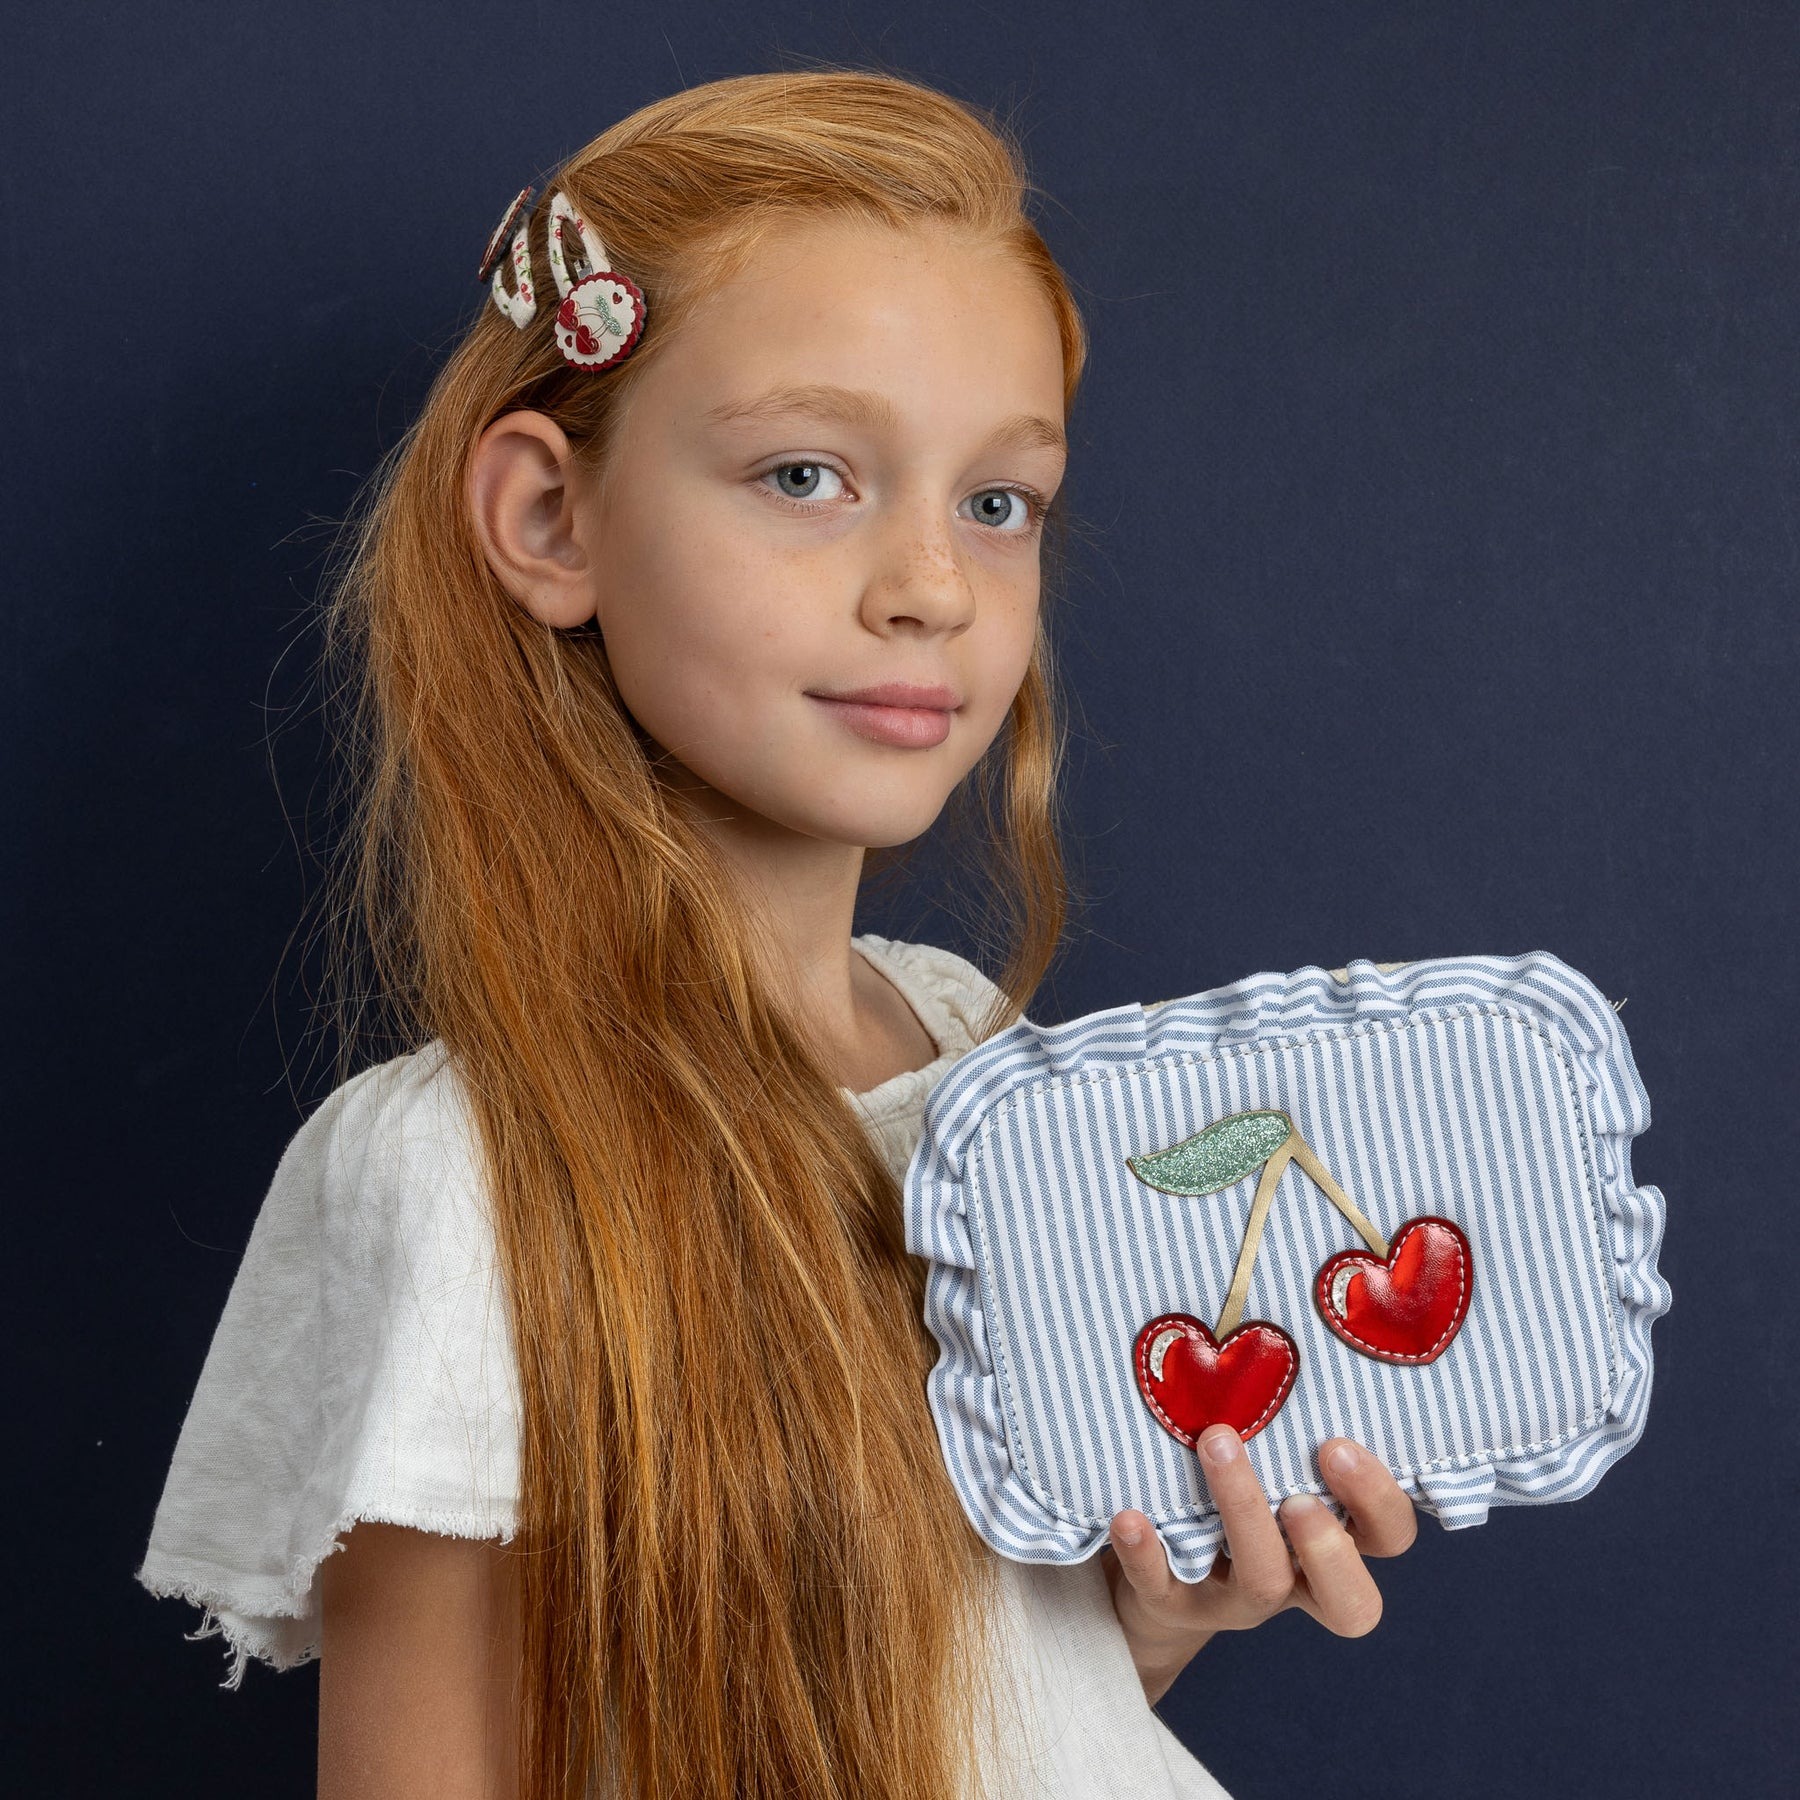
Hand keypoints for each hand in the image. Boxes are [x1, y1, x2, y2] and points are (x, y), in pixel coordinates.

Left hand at [1099, 1425, 1417, 1705]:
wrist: (1163, 1575)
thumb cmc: (1236, 1492)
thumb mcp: (1274, 1459)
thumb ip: (1293, 1420)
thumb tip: (1289, 1320)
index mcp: (1333, 1537)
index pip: (1388, 1537)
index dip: (1377, 1501)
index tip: (1337, 1444)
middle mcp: (1296, 1579)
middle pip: (1350, 1601)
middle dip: (1329, 1547)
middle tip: (1299, 1495)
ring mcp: (1235, 1600)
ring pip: (1260, 1580)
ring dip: (1242, 1509)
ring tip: (1215, 1443)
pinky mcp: (1173, 1605)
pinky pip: (1163, 1590)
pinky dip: (1147, 1555)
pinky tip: (1129, 1517)